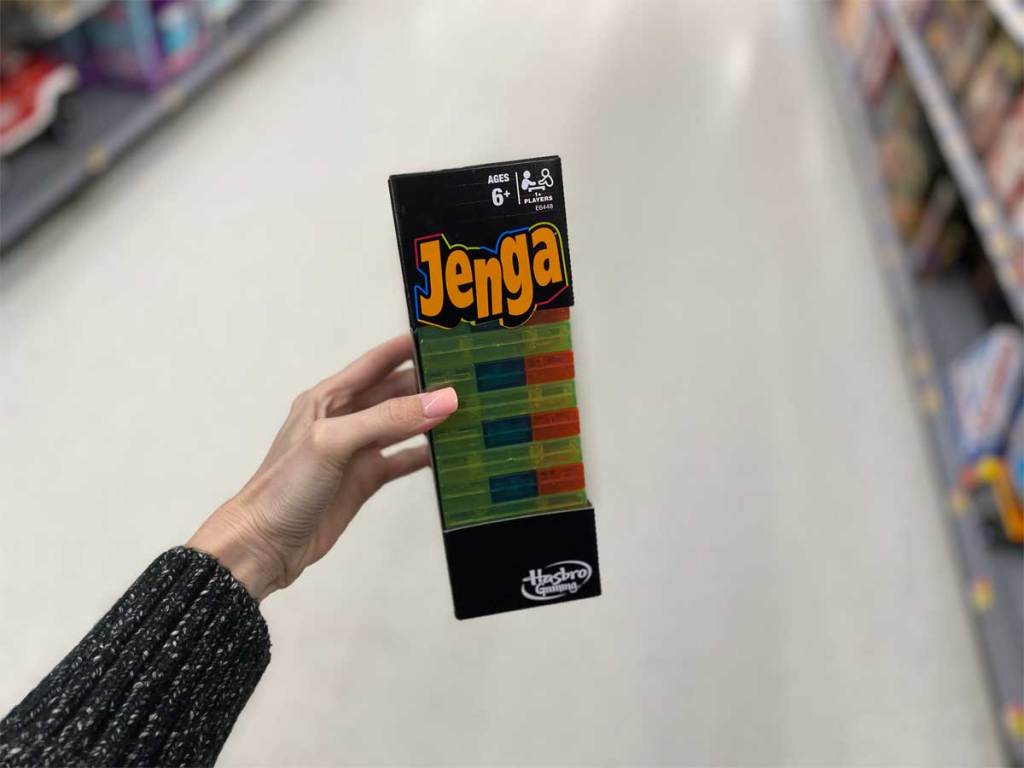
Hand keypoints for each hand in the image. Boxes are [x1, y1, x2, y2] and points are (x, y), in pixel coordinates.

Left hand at [188, 335, 457, 600]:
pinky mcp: (363, 480)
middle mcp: (343, 420)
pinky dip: (424, 455)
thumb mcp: (334, 442)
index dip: (406, 348)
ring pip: (401, 426)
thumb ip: (387, 419)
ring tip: (465, 410)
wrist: (263, 545)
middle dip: (426, 383)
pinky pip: (401, 460)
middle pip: (393, 392)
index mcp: (327, 399)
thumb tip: (439, 401)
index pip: (375, 363)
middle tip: (464, 377)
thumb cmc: (281, 489)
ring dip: (429, 418)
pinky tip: (447, 452)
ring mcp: (355, 451)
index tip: (440, 338)